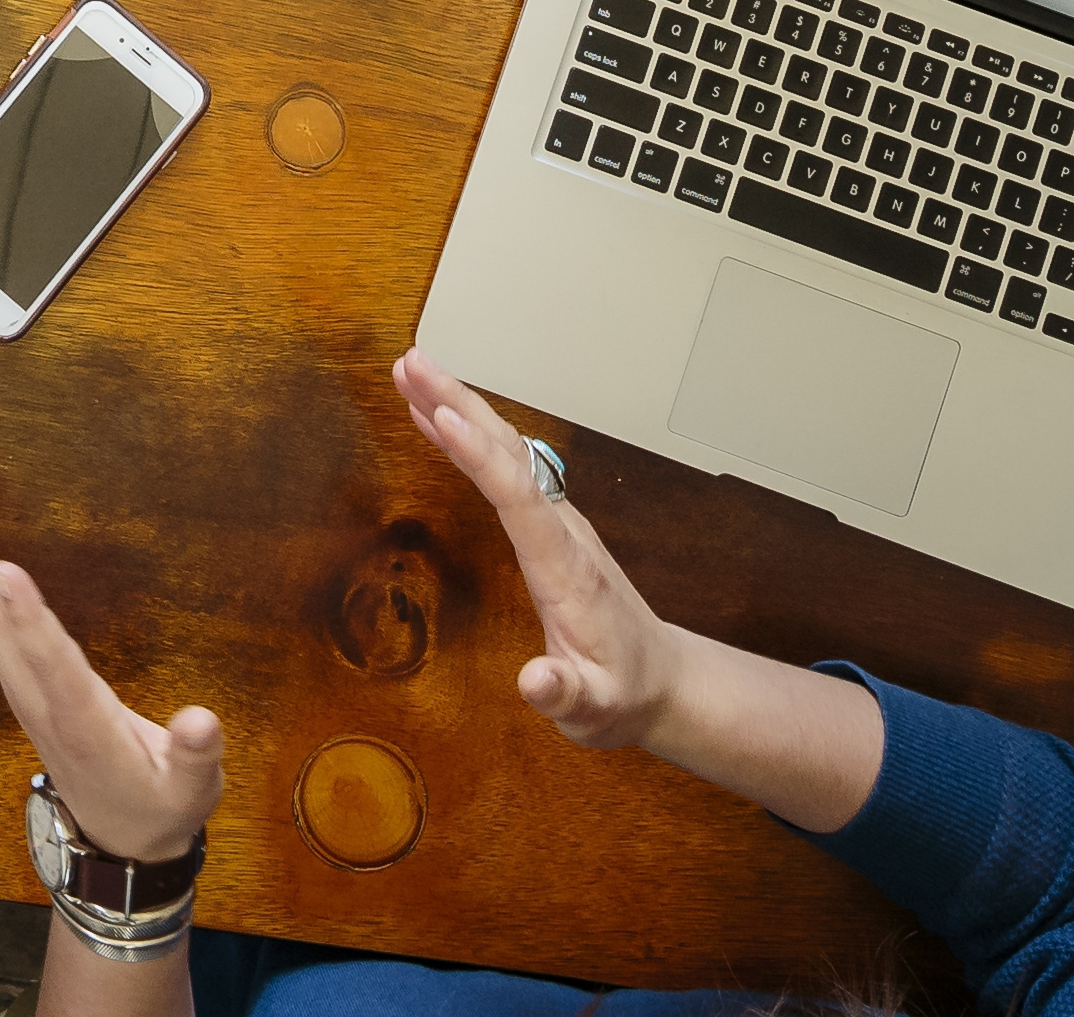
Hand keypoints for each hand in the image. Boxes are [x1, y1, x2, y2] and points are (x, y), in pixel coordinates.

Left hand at [0, 494, 224, 860]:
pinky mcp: (25, 685)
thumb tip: (201, 721)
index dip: (31, 622)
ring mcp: (28, 693)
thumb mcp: (191, 793)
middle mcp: (44, 703)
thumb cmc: (159, 807)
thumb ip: (194, 756)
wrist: (118, 843)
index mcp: (86, 727)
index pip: (54, 667)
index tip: (6, 572)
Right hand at [394, 352, 680, 749]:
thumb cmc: (622, 693)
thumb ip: (564, 695)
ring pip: (507, 450)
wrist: (663, 681)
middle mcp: (563, 530)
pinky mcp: (551, 524)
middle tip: (410, 364)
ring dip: (461, 407)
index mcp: (565, 567)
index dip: (478, 454)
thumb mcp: (595, 710)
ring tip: (412, 373)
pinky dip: (471, 434)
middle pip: (509, 453)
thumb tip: (534, 682)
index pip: (518, 496)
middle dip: (459, 404)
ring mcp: (559, 522)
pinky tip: (440, 420)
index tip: (442, 413)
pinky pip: (507, 465)